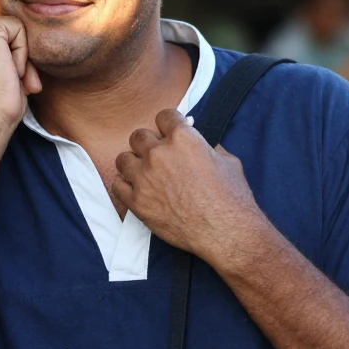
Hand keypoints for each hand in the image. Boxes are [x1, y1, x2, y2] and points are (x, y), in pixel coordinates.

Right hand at [0, 13, 41, 129]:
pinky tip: (9, 72)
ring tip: (10, 80)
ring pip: (14, 29)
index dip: (7, 57)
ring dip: (20, 57)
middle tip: (11, 83)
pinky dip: (22, 54)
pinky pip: (19, 29)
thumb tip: (16, 43)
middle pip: (6, 28)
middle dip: (15, 56)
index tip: (2, 81)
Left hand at [110, 109, 266, 262]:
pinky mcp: (137, 202)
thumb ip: (205, 146)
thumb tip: (197, 142)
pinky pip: (117, 185)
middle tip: (158, 155)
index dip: (168, 123)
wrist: (226, 232)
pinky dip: (125, 186)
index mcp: (183, 138)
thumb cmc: (232, 198)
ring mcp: (145, 178)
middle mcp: (159, 154)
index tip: (169, 131)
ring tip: (144, 173)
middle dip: (148, 143)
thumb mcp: (227, 161)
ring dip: (133, 163)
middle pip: (139, 136)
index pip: (164, 116)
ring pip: (123, 159)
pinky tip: (137, 189)